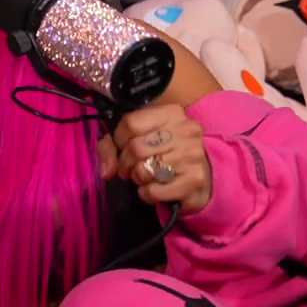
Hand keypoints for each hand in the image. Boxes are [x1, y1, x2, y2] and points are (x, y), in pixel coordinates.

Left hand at [98, 104, 212, 211]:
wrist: (199, 176)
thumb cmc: (163, 152)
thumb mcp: (136, 138)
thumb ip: (111, 146)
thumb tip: (107, 171)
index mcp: (172, 113)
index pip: (130, 123)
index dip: (119, 139)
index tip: (123, 148)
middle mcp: (186, 130)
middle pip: (136, 148)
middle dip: (126, 163)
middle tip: (130, 168)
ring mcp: (193, 155)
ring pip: (144, 170)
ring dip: (138, 178)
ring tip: (146, 176)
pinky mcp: (195, 180)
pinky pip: (154, 191)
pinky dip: (147, 193)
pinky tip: (155, 188)